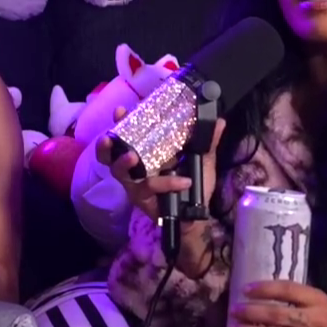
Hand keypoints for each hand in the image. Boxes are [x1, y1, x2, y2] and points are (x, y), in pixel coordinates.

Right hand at [98, 117, 221, 275]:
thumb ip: (208, 142)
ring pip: (119, 172)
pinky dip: (167, 183)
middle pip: (109, 154)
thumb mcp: (202, 161)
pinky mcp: (141, 199)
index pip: (128, 134)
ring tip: (132, 157)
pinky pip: (149, 188)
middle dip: (107, 144)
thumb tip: (219, 121)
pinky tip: (184, 182)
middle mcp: (135, 167)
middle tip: (110, 137)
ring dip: (123, 163)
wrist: (197, 216)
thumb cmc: (194, 186)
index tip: (121, 111)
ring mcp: (135, 184)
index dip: (121, 122)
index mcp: (146, 152)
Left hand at [229, 281, 326, 326]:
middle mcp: (315, 321)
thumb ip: (298, 296)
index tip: (245, 289)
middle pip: (278, 315)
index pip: (287, 290)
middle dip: (252, 312)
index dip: (264, 288)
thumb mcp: (320, 301)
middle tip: (234, 310)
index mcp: (318, 301)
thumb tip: (263, 289)